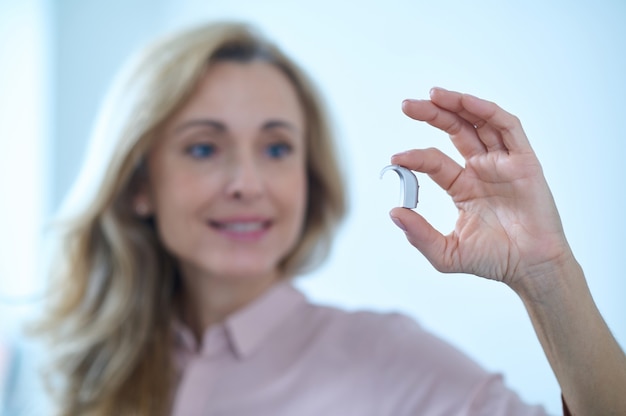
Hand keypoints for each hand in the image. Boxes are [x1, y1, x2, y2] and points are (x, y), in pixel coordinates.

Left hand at [390, 87, 573, 290]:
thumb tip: (394, 213)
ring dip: (458, 105)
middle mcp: (482, 169)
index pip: (435, 161)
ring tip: (433, 95)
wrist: (529, 269)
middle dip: (432, 114)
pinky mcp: (524, 162)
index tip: (396, 158)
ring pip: (480, 123)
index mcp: (463, 186)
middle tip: (408, 105)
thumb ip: (419, 234)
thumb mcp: (446, 252)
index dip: (416, 157)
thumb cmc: (493, 260)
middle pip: (455, 131)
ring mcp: (503, 163)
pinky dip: (488, 112)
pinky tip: (468, 104)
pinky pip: (508, 128)